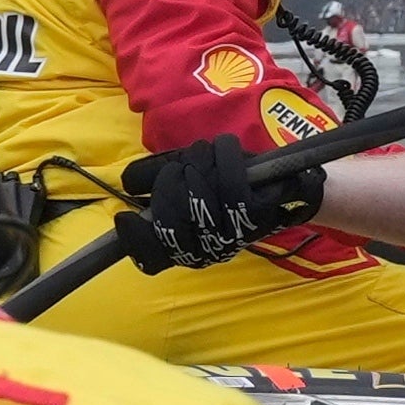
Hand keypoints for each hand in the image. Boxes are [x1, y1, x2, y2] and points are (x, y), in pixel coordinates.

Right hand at [112, 134, 315, 272]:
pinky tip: (224, 147)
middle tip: (183, 164)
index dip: (135, 239)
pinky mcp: (255, 215)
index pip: (150, 256)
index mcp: (184, 245)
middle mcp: (206, 249)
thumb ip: (153, 177)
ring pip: (199, 196)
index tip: (126, 217)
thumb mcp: (185, 177)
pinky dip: (224, 155)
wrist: (278, 184)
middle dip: (171, 179)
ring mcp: (230, 234)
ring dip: (199, 162)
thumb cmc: (226, 180)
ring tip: (205, 153)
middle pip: (169, 217)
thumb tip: (127, 182)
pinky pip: (230, 182)